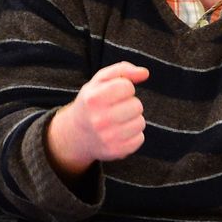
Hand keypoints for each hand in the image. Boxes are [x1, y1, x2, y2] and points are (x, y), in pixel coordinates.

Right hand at [46, 62, 148, 176]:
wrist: (77, 135)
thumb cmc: (93, 102)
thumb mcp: (100, 80)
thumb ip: (123, 70)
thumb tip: (144, 73)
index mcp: (93, 99)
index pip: (127, 87)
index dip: (124, 88)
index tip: (114, 94)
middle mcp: (99, 120)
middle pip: (136, 105)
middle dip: (129, 104)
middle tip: (116, 109)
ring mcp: (108, 138)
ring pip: (140, 122)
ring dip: (132, 120)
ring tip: (117, 121)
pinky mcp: (116, 152)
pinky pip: (140, 139)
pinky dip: (133, 135)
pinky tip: (119, 133)